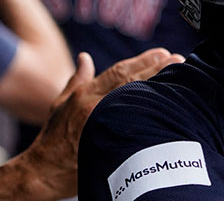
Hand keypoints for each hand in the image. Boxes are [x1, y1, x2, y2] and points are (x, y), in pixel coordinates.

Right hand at [19, 49, 183, 197]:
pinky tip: (168, 107)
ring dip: (159, 86)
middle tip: (180, 60)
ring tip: (180, 75)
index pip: (119, 71)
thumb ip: (78, 79)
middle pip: (132, 81)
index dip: (143, 60)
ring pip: (135, 99)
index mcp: (85, 94)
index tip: (164, 52)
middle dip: (158, 69)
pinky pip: (134, 125)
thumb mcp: (61, 104)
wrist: (43, 171)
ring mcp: (101, 124)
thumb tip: (85, 57)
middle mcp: (94, 106)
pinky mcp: (107, 144)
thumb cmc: (53, 137)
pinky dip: (151, 113)